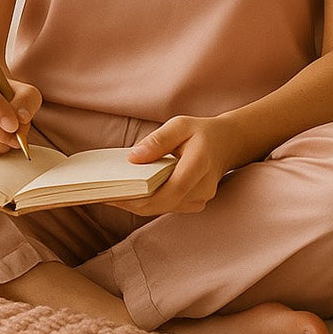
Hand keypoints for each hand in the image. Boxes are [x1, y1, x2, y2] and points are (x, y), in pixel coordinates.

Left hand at [109, 115, 242, 215]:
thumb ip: (157, 141)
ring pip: (163, 208)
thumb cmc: (200, 132)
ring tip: (114, 192)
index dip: (142, 196)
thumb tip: (132, 159)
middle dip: (133, 202)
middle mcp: (203, 187)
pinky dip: (149, 202)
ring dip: (138, 203)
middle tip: (105, 194)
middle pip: (163, 204)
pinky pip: (168, 206)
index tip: (115, 192)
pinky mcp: (195, 203)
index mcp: (200, 163)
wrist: (227, 143)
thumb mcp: (179, 125)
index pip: (171, 190)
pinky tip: (133, 193)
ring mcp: (201, 198)